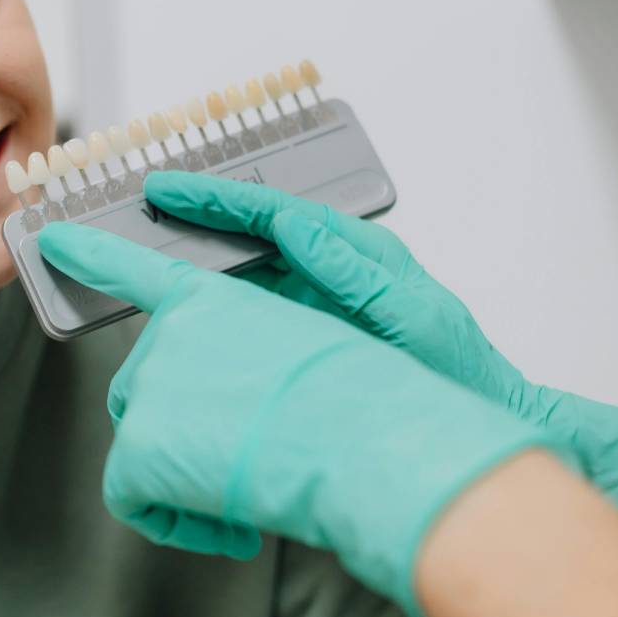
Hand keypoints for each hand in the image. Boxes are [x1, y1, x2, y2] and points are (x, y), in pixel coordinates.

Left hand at [38, 217, 553, 616]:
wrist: (364, 437)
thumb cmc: (359, 402)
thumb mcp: (301, 350)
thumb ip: (242, 358)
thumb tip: (219, 403)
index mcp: (212, 300)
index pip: (134, 270)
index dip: (89, 254)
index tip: (52, 236)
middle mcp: (170, 334)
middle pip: (142, 387)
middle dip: (178, 430)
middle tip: (238, 456)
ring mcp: (151, 384)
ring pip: (139, 442)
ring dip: (180, 474)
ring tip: (245, 489)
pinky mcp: (139, 445)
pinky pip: (132, 497)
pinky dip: (174, 521)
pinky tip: (227, 525)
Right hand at [144, 171, 617, 507]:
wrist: (475, 427)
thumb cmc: (456, 373)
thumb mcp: (410, 315)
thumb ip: (353, 270)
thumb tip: (296, 225)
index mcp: (354, 252)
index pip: (271, 212)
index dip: (216, 198)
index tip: (168, 189)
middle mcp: (327, 270)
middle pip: (248, 232)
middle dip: (194, 216)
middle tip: (142, 207)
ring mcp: (312, 304)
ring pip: (241, 270)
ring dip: (194, 258)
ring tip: (143, 251)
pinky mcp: (302, 337)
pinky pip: (247, 312)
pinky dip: (211, 305)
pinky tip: (179, 312)